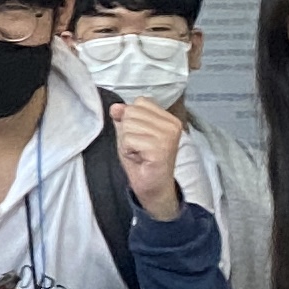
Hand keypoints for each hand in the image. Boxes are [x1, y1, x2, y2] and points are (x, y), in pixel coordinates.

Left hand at [112, 99, 189, 221]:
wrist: (152, 186)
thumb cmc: (142, 159)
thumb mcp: (129, 133)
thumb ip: (124, 117)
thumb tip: (115, 107)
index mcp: (169, 118)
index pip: (140, 102)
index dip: (131, 119)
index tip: (141, 137)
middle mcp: (173, 125)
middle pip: (132, 112)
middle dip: (128, 131)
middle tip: (139, 147)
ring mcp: (168, 136)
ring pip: (128, 125)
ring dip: (127, 142)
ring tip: (140, 153)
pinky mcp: (160, 149)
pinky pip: (129, 139)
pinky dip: (128, 151)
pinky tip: (140, 159)